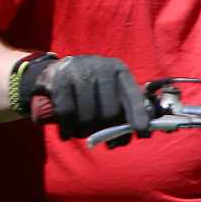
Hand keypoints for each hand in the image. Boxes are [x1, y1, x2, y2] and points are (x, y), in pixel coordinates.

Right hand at [21, 54, 151, 138]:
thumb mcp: (113, 91)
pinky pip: (68, 114)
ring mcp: (79, 73)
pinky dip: (69, 127)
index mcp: (119, 71)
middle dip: (105, 128)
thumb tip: (140, 133)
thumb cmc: (94, 88)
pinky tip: (69, 129)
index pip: (132, 95)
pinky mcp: (59, 81)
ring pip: (88, 117)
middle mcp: (101, 68)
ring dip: (85, 131)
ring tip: (83, 129)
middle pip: (109, 113)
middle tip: (99, 131)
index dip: (137, 114)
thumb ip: (127, 111)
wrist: (60, 70)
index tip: (140, 130)